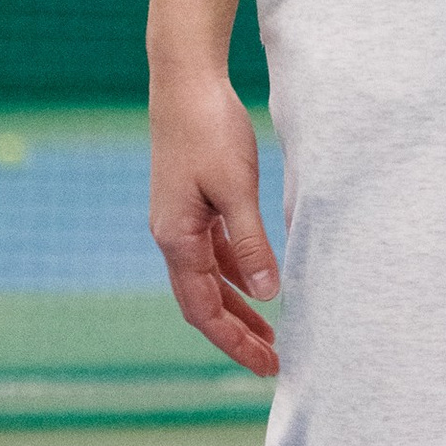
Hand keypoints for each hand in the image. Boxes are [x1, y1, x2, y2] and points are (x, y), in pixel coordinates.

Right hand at [149, 68, 281, 376]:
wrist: (184, 80)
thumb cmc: (209, 129)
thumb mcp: (236, 189)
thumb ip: (252, 244)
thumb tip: (268, 296)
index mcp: (177, 239)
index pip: (204, 311)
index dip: (234, 342)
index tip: (266, 365)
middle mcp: (172, 236)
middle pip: (204, 302)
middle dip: (237, 334)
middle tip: (273, 361)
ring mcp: (179, 219)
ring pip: (209, 278)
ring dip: (237, 305)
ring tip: (270, 331)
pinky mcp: (191, 201)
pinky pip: (213, 251)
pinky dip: (234, 271)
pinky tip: (257, 280)